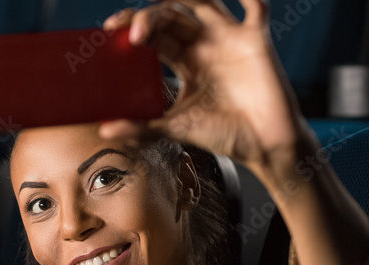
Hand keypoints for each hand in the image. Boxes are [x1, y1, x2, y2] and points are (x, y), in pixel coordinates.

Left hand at [100, 0, 305, 170]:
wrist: (263, 146)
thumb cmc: (223, 135)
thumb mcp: (176, 129)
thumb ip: (141, 127)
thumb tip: (104, 130)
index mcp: (184, 61)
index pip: (154, 35)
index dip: (132, 27)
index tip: (109, 31)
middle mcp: (204, 44)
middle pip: (171, 15)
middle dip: (148, 17)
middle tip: (130, 33)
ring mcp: (229, 39)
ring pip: (204, 3)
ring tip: (157, 7)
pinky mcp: (256, 40)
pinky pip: (257, 8)